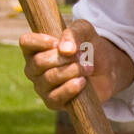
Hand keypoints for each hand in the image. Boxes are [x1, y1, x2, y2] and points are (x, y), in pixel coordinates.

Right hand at [19, 18, 133, 108]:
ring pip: (49, 78)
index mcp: (35, 48)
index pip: (26, 42)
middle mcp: (34, 68)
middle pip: (39, 62)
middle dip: (64, 58)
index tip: (58, 42)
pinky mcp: (52, 102)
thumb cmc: (90, 47)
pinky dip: (70, 88)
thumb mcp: (85, 31)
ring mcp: (41, 86)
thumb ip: (73, 33)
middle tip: (81, 56)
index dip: (41, 41)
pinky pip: (54, 97)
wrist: (107, 70)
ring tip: (87, 68)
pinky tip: (82, 82)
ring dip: (72, 71)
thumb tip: (64, 49)